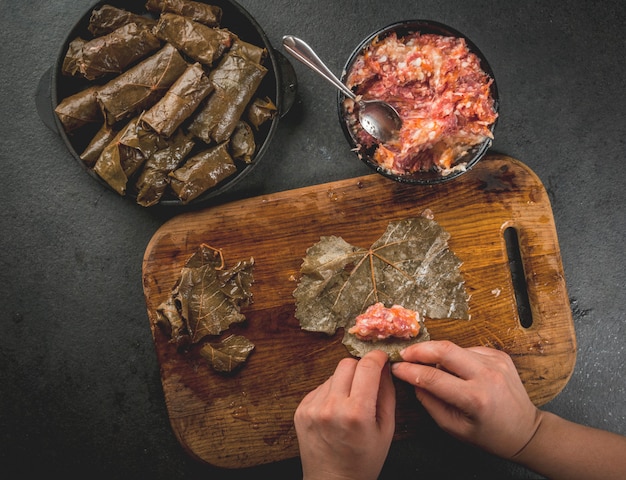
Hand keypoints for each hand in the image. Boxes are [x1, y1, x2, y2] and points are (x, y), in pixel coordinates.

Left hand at [294, 350, 395, 479]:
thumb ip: (387, 393)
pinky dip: (331, 393)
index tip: (382, 357)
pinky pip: (320, 388)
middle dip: (361, 367)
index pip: (367, 367)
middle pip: (347, 364)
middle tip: (368, 381)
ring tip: (351, 403)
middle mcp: (331, 406)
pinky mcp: (301, 409)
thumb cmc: (364, 460)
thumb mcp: (386, 429)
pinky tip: (336, 411)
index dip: (377, 357)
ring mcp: (313, 408)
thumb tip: (385, 366)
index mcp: (356, 413)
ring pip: (333, 375)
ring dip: (345, 381)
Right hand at [391, 340, 540, 458]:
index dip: (409, 371)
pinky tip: (454, 369)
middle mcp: (487, 375)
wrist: (526, 430)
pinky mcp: (499, 354)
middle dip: (419, 349)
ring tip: (425, 363)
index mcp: (475, 398)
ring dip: (436, 353)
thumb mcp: (455, 428)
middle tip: (404, 353)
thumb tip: (413, 381)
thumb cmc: (490, 435)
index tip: (396, 368)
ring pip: (455, 348)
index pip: (433, 378)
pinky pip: (468, 350)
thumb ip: (430, 403)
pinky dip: (455, 357)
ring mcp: (495, 362)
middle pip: (444, 350)